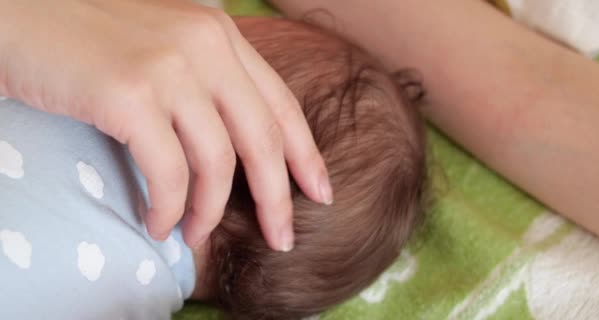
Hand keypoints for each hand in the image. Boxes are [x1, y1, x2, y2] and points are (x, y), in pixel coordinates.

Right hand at [0, 0, 332, 250]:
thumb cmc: (85, 35)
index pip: (281, 105)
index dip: (306, 155)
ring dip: (209, 212)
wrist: (16, 8)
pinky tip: (156, 223)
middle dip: (278, 198)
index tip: (320, 193)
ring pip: (218, 163)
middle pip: (263, 139)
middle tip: (281, 238)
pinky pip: (167, 172)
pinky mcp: (128, 94)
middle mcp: (204, 45)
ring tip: (193, 235)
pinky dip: (167, 208)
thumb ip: (203, 81)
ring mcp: (168, 68)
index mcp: (218, 36)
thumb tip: (231, 146)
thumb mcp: (163, 46)